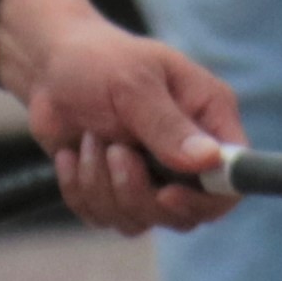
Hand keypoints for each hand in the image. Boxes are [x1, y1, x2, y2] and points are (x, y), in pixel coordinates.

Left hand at [0, 0, 243, 235]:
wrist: (50, 69)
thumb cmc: (98, 61)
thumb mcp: (133, 84)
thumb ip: (168, 125)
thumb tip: (209, 160)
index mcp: (208, 118)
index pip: (231, 180)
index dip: (206, 199)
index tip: (166, 193)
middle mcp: (188, 154)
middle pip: (186, 214)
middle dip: (139, 192)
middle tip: (114, 152)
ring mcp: (153, 178)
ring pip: (142, 220)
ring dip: (103, 186)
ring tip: (91, 140)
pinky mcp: (118, 192)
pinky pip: (105, 218)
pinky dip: (81, 189)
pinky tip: (73, 154)